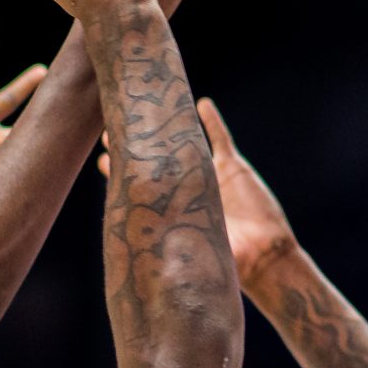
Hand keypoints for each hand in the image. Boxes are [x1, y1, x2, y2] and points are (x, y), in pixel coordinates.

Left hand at [100, 96, 294, 282]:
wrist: (265, 257)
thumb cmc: (229, 262)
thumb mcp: (191, 254)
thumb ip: (168, 249)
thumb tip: (135, 263)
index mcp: (173, 211)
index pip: (140, 188)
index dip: (122, 173)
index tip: (103, 159)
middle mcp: (188, 190)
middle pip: (156, 161)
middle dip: (136, 145)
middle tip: (113, 128)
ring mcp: (209, 176)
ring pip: (184, 141)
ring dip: (168, 126)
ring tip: (148, 109)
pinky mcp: (233, 168)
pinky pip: (220, 138)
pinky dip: (212, 120)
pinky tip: (202, 104)